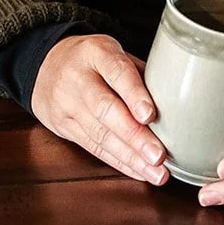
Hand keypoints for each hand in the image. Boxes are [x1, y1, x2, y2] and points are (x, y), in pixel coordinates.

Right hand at [30, 33, 169, 185]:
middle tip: (158, 155)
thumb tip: (178, 102)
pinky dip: (119, 162)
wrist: (44, 66)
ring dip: (130, 157)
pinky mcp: (62, 126)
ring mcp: (66, 103)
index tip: (150, 115)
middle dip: (134, 136)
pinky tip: (139, 171)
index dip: (134, 94)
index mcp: (95, 52)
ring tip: (156, 172)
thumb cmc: (92, 60)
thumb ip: (140, 74)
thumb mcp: (113, 53)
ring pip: (99, 134)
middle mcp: (77, 77)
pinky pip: (92, 147)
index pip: (116, 71)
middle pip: (105, 109)